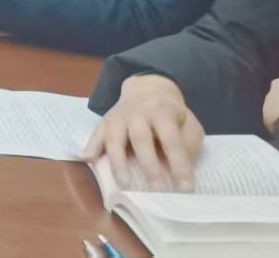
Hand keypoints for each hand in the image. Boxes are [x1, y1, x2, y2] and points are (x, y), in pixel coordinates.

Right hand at [82, 74, 203, 191]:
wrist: (148, 89)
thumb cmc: (171, 114)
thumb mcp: (189, 122)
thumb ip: (189, 142)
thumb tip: (181, 166)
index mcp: (163, 113)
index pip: (171, 140)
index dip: (179, 164)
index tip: (185, 188)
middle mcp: (138, 113)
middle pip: (141, 139)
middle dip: (149, 166)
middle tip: (158, 190)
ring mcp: (119, 117)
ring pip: (115, 138)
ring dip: (118, 161)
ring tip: (124, 184)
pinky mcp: (105, 121)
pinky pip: (96, 133)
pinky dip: (92, 146)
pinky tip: (88, 159)